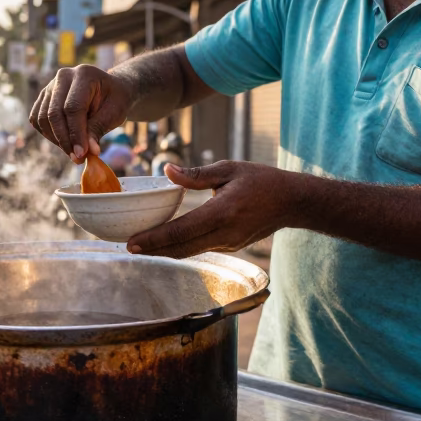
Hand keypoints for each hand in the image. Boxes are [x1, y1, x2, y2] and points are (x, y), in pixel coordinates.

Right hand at [29, 65, 132, 161]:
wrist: (110, 90)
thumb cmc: (115, 100)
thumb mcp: (115, 113)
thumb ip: (99, 129)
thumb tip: (88, 152)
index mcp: (84, 74)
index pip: (73, 107)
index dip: (76, 133)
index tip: (82, 154)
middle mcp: (63, 76)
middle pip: (54, 113)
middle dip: (65, 140)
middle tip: (77, 158)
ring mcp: (50, 86)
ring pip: (43, 118)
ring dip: (56, 140)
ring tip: (73, 151)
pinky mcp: (43, 97)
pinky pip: (37, 120)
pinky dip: (48, 135)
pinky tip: (64, 142)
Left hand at [127, 161, 301, 258]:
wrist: (292, 202)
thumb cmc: (262, 180)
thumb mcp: (229, 169)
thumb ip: (197, 175)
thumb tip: (167, 171)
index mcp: (222, 213)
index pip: (180, 231)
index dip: (153, 239)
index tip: (131, 242)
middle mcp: (224, 234)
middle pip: (180, 249)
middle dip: (152, 250)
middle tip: (127, 247)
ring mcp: (228, 244)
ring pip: (189, 252)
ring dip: (164, 251)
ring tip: (141, 246)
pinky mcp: (231, 247)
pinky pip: (200, 249)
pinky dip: (180, 247)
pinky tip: (166, 241)